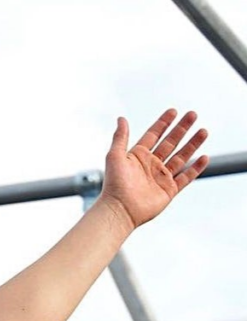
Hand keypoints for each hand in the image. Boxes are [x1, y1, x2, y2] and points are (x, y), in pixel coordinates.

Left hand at [100, 109, 208, 229]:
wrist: (121, 209)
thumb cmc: (114, 183)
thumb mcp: (115, 156)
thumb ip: (120, 137)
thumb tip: (121, 118)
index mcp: (137, 155)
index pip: (154, 135)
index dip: (163, 123)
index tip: (173, 111)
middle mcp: (151, 165)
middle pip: (170, 142)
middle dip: (182, 129)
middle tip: (193, 114)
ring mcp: (161, 177)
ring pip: (181, 157)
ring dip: (192, 144)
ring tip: (203, 131)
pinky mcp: (169, 190)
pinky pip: (186, 177)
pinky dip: (196, 168)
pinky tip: (204, 157)